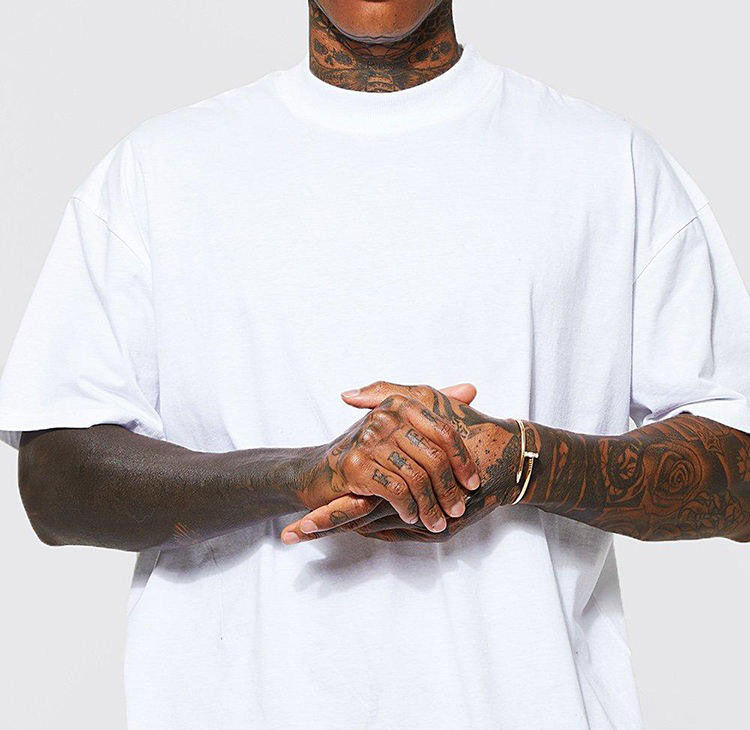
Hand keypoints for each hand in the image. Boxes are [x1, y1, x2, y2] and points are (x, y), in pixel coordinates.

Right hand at [283, 383, 481, 542]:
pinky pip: (396, 491)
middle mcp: (385, 416)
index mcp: (401, 404)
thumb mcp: (401, 426)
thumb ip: (435, 406)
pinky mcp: (356, 466)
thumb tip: (471, 389)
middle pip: (433, 457)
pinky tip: (411, 516)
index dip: (462, 460)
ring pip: (416, 479)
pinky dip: (408, 508)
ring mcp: (368, 440)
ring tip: (437, 523)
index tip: (473, 484)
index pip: (444, 432)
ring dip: (430, 506)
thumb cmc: (367, 451)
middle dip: (448, 489)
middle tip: (458, 510)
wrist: (320, 472)